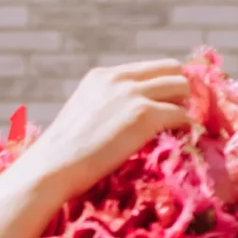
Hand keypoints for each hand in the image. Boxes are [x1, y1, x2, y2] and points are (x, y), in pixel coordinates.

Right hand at [19, 59, 194, 204]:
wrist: (53, 168)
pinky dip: (185, 128)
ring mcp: (134, 95)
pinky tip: (179, 141)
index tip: (165, 106)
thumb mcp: (82, 117)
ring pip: (182, 87)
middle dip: (178, 93)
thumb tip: (125, 122)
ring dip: (184, 108)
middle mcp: (120, 78)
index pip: (149, 69)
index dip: (162, 87)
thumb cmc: (60, 157)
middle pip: (172, 70)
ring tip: (177, 131)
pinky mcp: (145, 115)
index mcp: (102, 76)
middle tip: (175, 118)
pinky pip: (181, 115)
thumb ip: (105, 108)